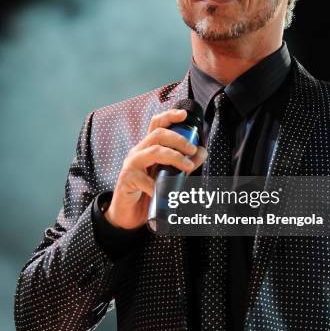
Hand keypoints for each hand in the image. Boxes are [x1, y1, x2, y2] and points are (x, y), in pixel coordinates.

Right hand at [104, 109, 206, 229]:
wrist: (128, 215)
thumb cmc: (148, 192)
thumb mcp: (169, 176)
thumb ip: (185, 164)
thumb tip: (202, 152)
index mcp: (148, 147)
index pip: (156, 124)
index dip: (169, 116)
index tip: (184, 115)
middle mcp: (139, 151)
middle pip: (158, 134)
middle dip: (179, 139)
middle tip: (193, 150)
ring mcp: (131, 164)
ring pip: (154, 151)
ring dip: (174, 157)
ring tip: (188, 167)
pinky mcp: (127, 179)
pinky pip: (144, 179)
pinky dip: (158, 185)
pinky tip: (166, 192)